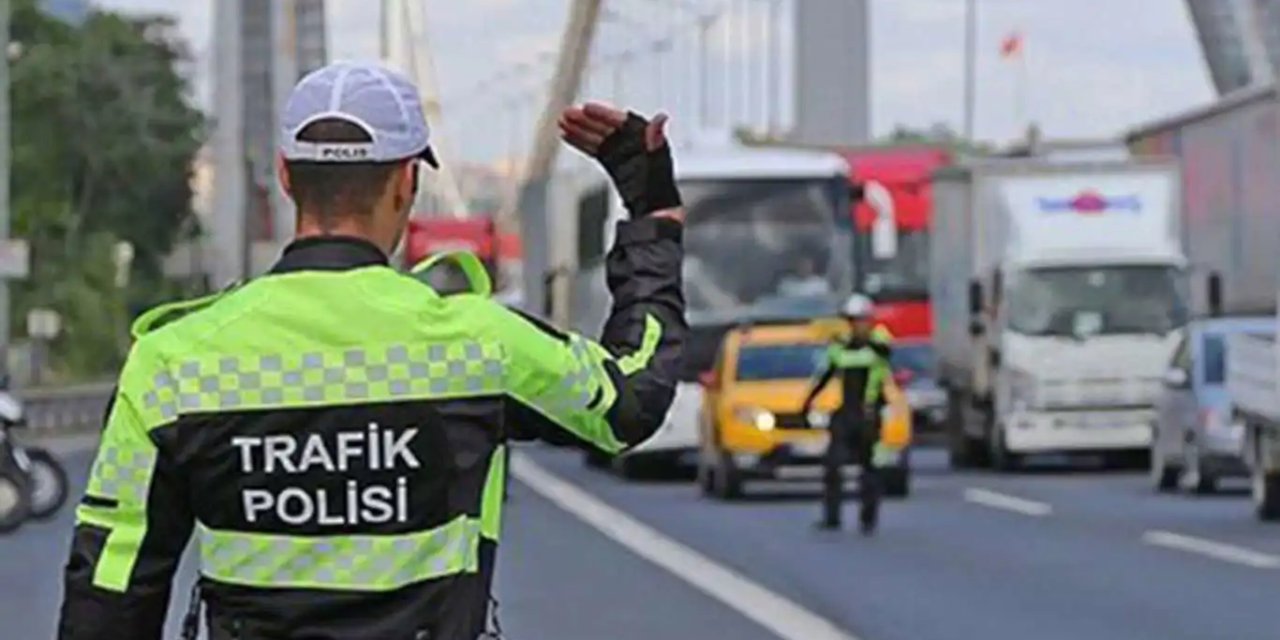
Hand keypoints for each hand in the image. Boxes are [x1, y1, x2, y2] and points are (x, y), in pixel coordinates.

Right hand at [559, 102, 682, 220]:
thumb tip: (661, 118)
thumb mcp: (657, 166)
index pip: (623, 122)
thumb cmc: (660, 194)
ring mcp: (625, 155)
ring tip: (563, 123)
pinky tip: (570, 137)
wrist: (656, 216)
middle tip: (567, 114)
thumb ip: (656, 142)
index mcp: (646, 141)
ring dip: (581, 129)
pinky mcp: (617, 166)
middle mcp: (635, 145)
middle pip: (608, 128)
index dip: (604, 114)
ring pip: (600, 138)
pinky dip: (583, 143)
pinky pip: (598, 150)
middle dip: (587, 120)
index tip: (587, 108)